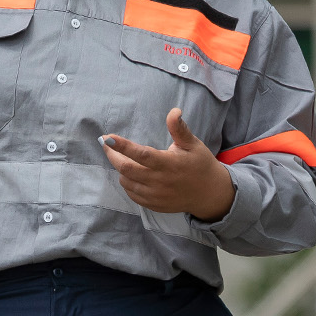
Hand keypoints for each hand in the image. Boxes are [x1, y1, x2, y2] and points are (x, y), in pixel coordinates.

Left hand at [101, 108, 236, 222]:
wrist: (209, 193)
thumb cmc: (200, 164)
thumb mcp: (193, 144)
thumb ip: (179, 129)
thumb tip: (174, 111)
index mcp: (169, 164)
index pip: (141, 154)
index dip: (122, 146)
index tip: (107, 138)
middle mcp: (160, 181)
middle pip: (127, 169)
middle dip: (112, 155)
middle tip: (106, 144)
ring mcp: (156, 195)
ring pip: (126, 182)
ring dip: (120, 168)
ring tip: (122, 157)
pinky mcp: (153, 204)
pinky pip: (132, 194)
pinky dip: (127, 182)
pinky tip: (130, 173)